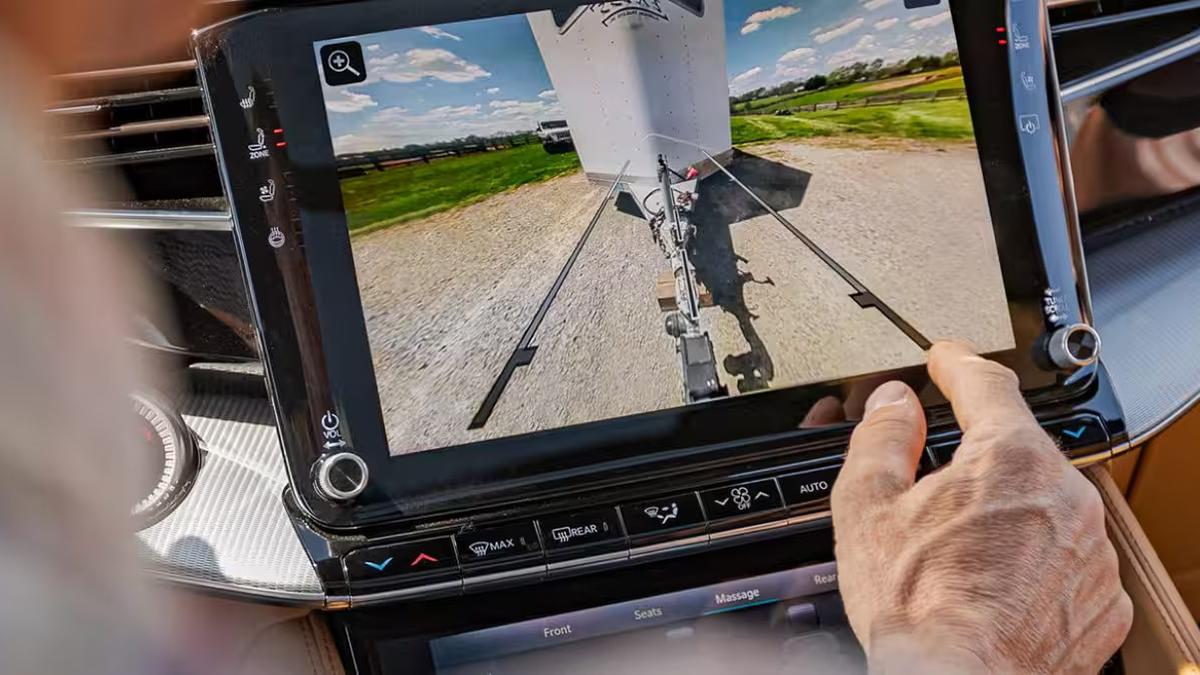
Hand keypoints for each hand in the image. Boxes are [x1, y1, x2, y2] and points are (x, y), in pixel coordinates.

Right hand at [831, 342, 1131, 673]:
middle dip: (975, 453)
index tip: (946, 359)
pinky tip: (990, 582)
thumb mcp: (867, 505)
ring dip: (1005, 509)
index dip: (957, 363)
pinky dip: (1031, 559)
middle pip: (1016, 447)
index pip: (986, 383)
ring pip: (1043, 503)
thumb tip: (893, 405)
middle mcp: (1065, 495)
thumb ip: (881, 438)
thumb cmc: (916, 607)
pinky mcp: (1099, 598)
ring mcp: (1090, 550)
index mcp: (1010, 457)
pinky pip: (1063, 557)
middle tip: (928, 485)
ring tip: (955, 550)